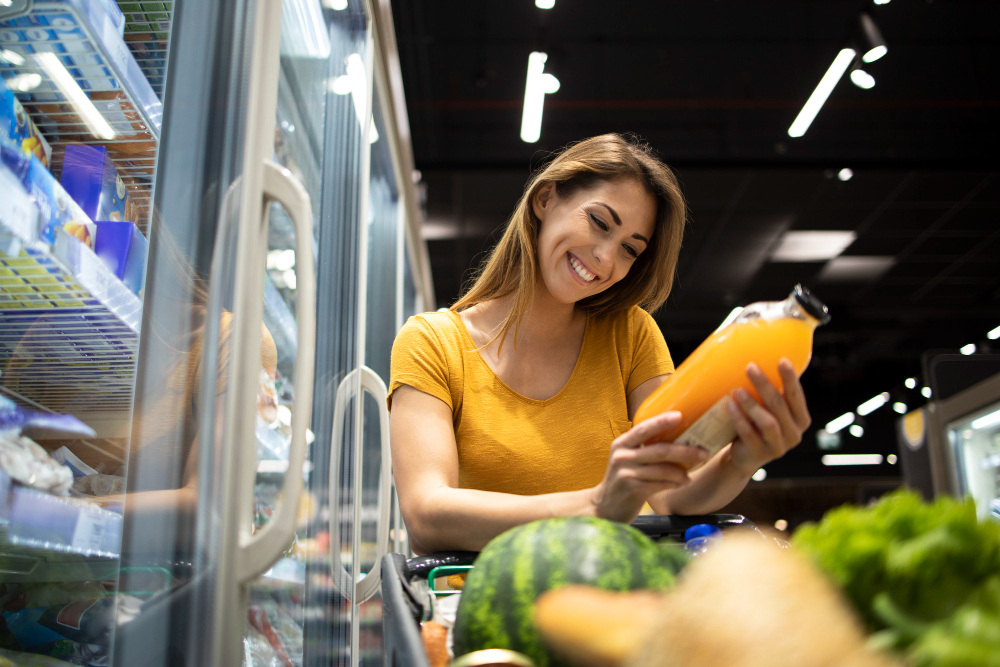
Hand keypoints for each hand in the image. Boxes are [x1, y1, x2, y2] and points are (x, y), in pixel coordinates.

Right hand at [590, 411, 708, 522]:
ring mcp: (627, 474)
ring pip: (663, 470)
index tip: (680, 415)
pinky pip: (661, 484)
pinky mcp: (633, 490)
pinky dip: (675, 483)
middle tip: (704, 453)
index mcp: (622, 444)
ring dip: (682, 472)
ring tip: (691, 475)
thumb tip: (679, 439)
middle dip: (685, 451)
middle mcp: (622, 456)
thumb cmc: (623, 479)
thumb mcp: (627, 459)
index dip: (662, 421)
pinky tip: (682, 483)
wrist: (605, 506)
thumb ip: (644, 449)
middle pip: (660, 450)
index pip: (643, 428)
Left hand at [725, 359, 810, 476]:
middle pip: (780, 406)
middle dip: (765, 385)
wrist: (743, 455)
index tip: (782, 360)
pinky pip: (750, 435)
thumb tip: (760, 354)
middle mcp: (794, 434)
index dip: (790, 379)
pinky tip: (729, 406)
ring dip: (752, 404)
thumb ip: (770, 392)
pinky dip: (739, 419)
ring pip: (768, 422)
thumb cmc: (756, 424)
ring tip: (737, 390)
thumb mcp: (768, 409)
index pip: (797, 396)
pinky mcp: (760, 455)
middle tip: (750, 367)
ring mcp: (778, 447)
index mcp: (800, 419)